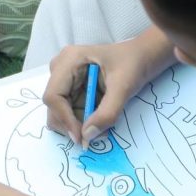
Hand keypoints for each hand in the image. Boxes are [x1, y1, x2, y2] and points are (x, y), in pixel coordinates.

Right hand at [43, 35, 167, 147]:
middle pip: (54, 106)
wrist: (141, 57)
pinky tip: (98, 121)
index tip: (81, 137)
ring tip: (101, 128)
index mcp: (69, 60)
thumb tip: (87, 136)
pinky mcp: (71, 89)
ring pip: (60, 113)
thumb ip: (107, 113)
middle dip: (71, 124)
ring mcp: (65, 79)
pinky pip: (70, 112)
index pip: (54, 96)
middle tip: (93, 137)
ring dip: (78, 125)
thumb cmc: (133, 64)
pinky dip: (82, 122)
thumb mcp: (124, 87)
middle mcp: (61, 69)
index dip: (64, 119)